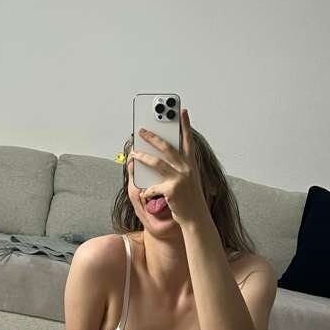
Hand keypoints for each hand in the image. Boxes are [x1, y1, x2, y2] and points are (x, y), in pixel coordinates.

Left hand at [127, 108, 207, 226]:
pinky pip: (152, 186)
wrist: (196, 218)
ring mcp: (180, 178)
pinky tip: (145, 193)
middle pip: (166, 147)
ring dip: (141, 157)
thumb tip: (158, 156)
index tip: (182, 112)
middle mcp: (187, 169)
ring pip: (155, 162)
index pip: (188, 140)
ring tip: (133, 154)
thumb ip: (177, 167)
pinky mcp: (171, 190)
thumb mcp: (188, 179)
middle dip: (152, 137)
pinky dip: (147, 190)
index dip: (185, 125)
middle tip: (141, 131)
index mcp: (191, 164)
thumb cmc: (190, 199)